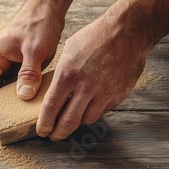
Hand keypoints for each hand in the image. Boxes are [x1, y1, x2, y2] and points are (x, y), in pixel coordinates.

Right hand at [0, 3, 62, 129]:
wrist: (47, 7)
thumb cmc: (38, 23)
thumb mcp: (35, 49)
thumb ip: (29, 73)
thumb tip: (24, 95)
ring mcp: (6, 59)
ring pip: (1, 84)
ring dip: (4, 100)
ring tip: (7, 119)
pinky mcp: (17, 60)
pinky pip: (12, 79)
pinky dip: (15, 91)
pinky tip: (21, 103)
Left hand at [36, 14, 149, 140]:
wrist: (127, 31)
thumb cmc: (94, 38)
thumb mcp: (68, 52)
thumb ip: (60, 75)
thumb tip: (52, 93)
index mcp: (68, 75)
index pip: (51, 108)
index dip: (45, 123)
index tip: (42, 131)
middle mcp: (86, 87)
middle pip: (69, 121)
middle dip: (59, 133)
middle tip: (54, 136)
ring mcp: (105, 92)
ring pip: (87, 119)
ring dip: (77, 122)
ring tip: (71, 120)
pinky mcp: (119, 94)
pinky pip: (103, 111)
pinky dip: (94, 112)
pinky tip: (89, 106)